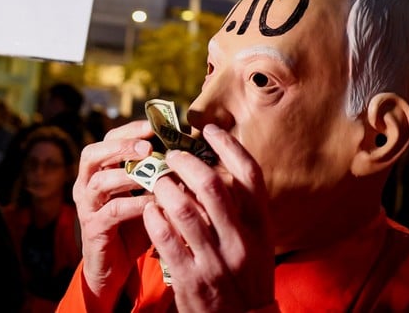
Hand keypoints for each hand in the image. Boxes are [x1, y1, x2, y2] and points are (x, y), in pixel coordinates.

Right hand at [73, 120, 155, 309]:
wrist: (115, 267)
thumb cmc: (133, 225)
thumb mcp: (147, 196)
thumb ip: (161, 176)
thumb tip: (191, 156)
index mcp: (98, 170)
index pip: (107, 139)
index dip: (129, 130)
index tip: (153, 126)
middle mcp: (87, 184)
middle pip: (92, 154)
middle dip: (121, 147)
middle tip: (148, 148)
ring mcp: (87, 206)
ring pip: (99, 182)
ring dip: (128, 175)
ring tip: (154, 174)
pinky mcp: (93, 228)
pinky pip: (111, 211)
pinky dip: (134, 204)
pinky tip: (154, 203)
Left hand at [143, 123, 275, 311]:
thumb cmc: (246, 276)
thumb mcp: (256, 241)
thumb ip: (241, 209)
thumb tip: (217, 166)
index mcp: (260, 228)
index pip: (250, 176)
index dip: (229, 147)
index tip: (208, 129)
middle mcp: (241, 241)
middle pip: (212, 186)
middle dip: (186, 163)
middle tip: (170, 154)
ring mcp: (216, 261)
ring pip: (183, 209)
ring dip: (164, 187)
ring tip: (156, 180)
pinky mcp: (191, 279)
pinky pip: (165, 238)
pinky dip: (153, 218)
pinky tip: (148, 209)